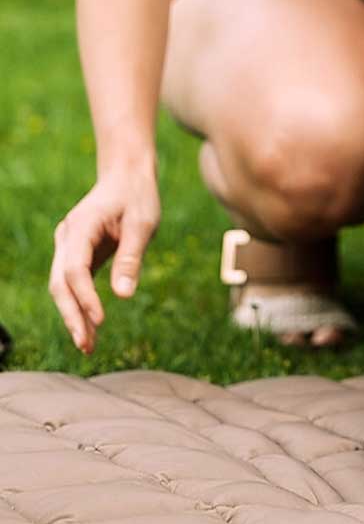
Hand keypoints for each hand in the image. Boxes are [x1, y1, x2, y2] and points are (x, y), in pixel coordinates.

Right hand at [49, 167, 159, 353]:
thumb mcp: (142, 224)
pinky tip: (91, 328)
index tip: (101, 321)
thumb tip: (123, 296)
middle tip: (86, 345)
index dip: (86, 297)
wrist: (127, 177)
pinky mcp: (77, 254)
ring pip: (62, 286)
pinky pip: (73, 283)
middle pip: (60, 282)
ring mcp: (68, 246)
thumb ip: (131, 258)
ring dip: (73, 315)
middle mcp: (67, 237)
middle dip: (72, 315)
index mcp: (81, 226)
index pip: (75, 269)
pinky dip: (80, 305)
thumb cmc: (137, 197)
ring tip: (88, 346)